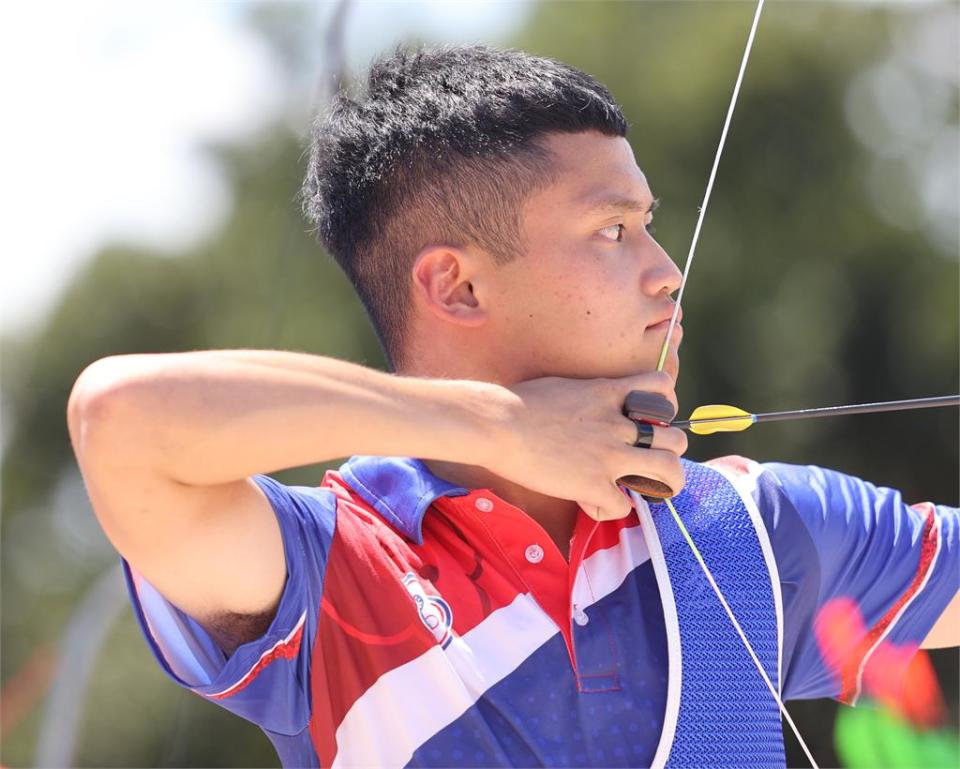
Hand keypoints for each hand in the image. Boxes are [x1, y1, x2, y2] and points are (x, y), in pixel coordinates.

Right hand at [488, 372, 687, 521]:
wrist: (497, 423)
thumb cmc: (519, 403)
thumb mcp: (565, 386)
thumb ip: (588, 396)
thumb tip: (589, 406)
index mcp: (609, 393)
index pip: (662, 388)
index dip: (664, 406)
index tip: (649, 420)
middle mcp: (618, 424)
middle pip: (676, 438)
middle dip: (670, 452)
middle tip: (652, 462)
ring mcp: (610, 456)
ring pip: (668, 471)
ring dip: (662, 484)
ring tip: (645, 489)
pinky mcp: (594, 484)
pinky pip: (623, 507)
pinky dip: (610, 510)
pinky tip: (591, 504)